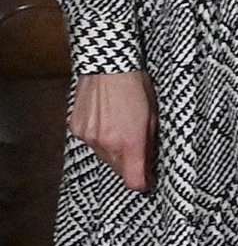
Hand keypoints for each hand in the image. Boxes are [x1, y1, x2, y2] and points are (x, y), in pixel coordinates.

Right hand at [68, 70, 156, 191]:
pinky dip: (97, 136)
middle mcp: (107, 143)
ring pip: (103, 156)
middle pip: (119, 170)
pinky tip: (104, 119)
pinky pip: (89, 142)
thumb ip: (150, 142)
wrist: (108, 62)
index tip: (148, 179)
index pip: (134, 180)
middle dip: (128, 162)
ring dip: (112, 149)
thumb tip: (149, 164)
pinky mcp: (76, 128)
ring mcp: (89, 137)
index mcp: (130, 140)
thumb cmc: (136, 83)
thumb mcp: (153, 113)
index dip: (143, 183)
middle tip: (136, 144)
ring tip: (119, 125)